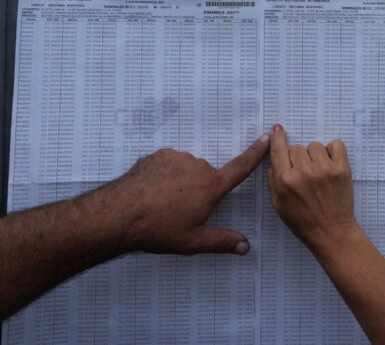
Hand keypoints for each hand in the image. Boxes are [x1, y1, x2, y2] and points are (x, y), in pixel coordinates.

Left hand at [94, 137, 268, 255]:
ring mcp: (176, 158)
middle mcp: (197, 167)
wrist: (118, 213)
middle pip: (207, 176)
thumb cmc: (157, 229)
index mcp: (210, 187)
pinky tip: (152, 191)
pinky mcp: (158, 155)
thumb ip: (222, 242)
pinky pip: (169, 163)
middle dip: (199, 190)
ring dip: (181, 182)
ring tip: (162, 202)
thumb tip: (245, 246)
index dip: (255, 153)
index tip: (266, 137)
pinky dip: (165, 175)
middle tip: (181, 211)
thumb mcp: (192, 242)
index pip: (240, 167)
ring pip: (186, 170)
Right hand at [267, 124, 358, 256]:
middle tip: (305, 174)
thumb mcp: (278, 204)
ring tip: (319, 172)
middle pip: (297, 147)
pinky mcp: (342, 169)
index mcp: (284, 181)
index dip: (278, 138)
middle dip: (299, 158)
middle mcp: (302, 172)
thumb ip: (273, 179)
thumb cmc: (303, 221)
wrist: (331, 232)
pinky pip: (336, 144)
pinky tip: (331, 164)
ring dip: (316, 155)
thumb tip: (274, 155)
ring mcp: (323, 169)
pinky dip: (333, 151)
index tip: (278, 130)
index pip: (278, 149)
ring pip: (315, 145)